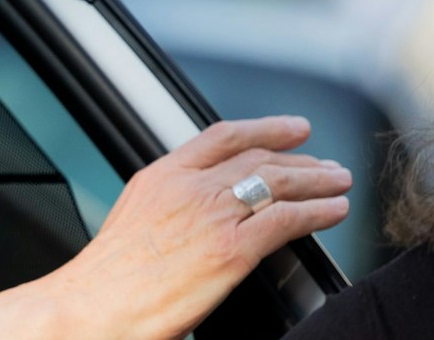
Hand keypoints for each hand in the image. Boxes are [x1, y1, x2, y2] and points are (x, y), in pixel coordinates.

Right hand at [0, 115, 351, 339]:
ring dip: (317, 182)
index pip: (221, 137)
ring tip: (340, 184)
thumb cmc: (108, 279)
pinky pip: (288, 220)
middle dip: (300, 160)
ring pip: (278, 183)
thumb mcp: (134, 221)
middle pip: (257, 158)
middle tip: (327, 166)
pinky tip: (334, 213)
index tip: (291, 130)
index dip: (264, 128)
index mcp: (160, 176)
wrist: (94, 304)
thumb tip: (197, 214)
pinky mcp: (231, 249)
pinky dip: (318, 213)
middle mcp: (188, 187)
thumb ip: (169, 206)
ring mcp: (211, 215)